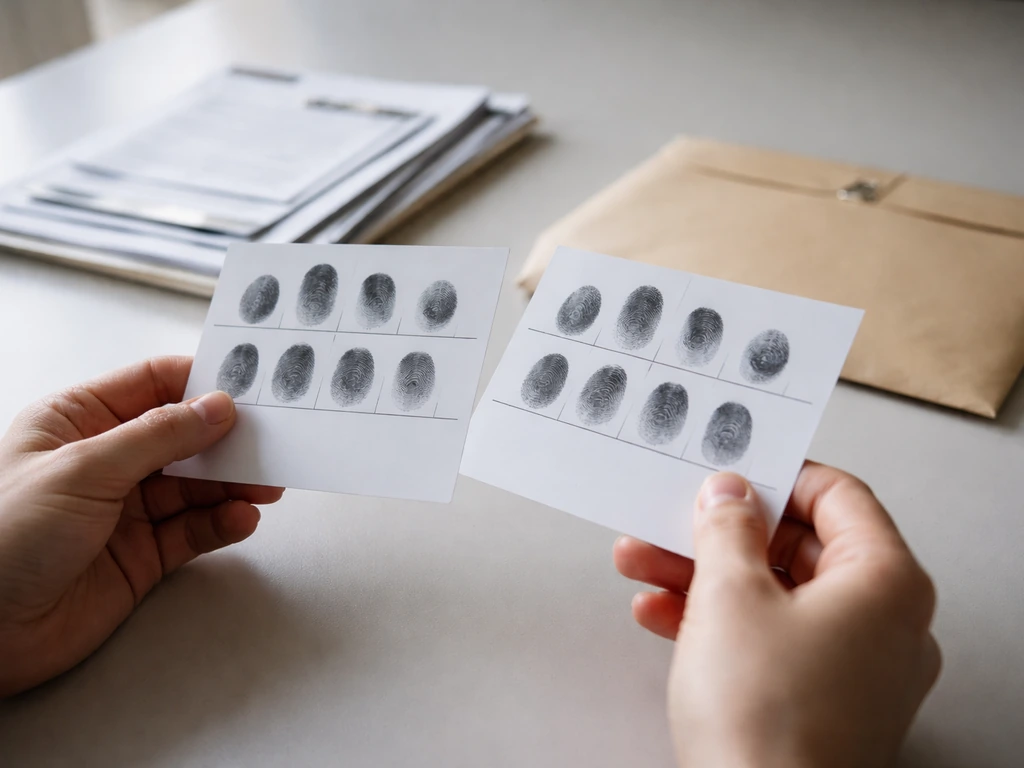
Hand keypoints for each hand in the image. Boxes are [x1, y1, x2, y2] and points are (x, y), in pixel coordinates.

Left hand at [0, 357, 282, 696]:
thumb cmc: (2, 538)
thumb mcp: (83, 469)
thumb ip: (158, 437)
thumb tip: (217, 408)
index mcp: (77, 420)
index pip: (153, 385)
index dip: (201, 384)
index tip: (249, 387)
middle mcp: (105, 460)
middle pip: (183, 437)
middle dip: (228, 439)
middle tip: (272, 441)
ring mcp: (126, 509)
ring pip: (196, 485)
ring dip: (233, 484)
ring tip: (267, 484)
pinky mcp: (142, 555)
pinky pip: (194, 530)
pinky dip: (222, 523)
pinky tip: (242, 518)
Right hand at [614, 463, 940, 767]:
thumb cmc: (768, 723)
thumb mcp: (729, 594)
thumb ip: (727, 528)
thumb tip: (730, 495)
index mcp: (886, 582)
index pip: (837, 495)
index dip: (776, 475)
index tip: (729, 472)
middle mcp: (883, 623)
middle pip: (798, 546)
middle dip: (719, 534)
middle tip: (673, 519)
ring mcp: (854, 666)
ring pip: (774, 594)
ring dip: (703, 575)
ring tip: (644, 564)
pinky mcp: (820, 700)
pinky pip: (769, 639)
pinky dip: (717, 622)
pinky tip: (661, 615)